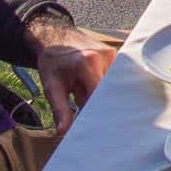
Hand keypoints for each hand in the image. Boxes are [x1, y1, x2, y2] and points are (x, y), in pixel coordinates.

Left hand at [28, 16, 117, 133]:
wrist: (56, 37)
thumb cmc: (53, 61)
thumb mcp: (52, 86)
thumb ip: (60, 110)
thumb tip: (64, 132)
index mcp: (89, 63)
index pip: (99, 95)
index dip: (96, 112)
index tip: (91, 126)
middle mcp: (106, 57)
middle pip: (109, 93)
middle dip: (96, 104)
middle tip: (81, 103)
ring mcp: (114, 56)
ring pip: (112, 88)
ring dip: (99, 95)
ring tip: (82, 89)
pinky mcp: (118, 57)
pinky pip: (114, 80)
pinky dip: (103, 88)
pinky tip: (90, 84)